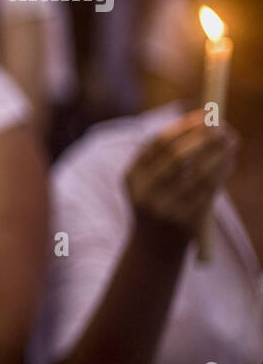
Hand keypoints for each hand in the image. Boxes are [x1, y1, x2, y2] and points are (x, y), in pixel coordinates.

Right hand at [124, 111, 238, 238]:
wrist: (154, 249)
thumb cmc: (159, 204)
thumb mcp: (151, 181)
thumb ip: (168, 156)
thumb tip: (203, 121)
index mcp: (131, 177)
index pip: (157, 143)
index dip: (183, 126)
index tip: (205, 114)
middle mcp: (143, 192)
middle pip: (176, 156)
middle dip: (203, 137)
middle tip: (224, 126)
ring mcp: (163, 208)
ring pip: (197, 172)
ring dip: (218, 153)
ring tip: (231, 141)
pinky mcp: (183, 221)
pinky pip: (208, 190)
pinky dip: (221, 171)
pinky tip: (229, 161)